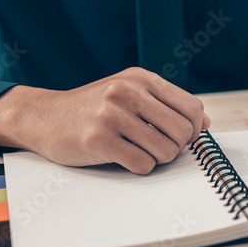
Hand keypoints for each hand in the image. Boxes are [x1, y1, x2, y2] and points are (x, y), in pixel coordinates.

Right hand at [0, 67, 210, 173]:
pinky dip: (140, 167)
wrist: (42, 116)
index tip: (183, 138)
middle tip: (159, 149)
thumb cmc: (92, 108)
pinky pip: (142, 164)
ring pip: (165, 151)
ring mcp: (111, 115)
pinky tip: (125, 158)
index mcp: (141, 79)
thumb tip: (205, 124)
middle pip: (182, 131)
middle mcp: (128, 92)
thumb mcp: (129, 93)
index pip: (192, 107)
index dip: (194, 129)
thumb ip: (166, 104)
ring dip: (158, 159)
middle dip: (177, 147)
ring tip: (140, 152)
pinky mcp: (98, 140)